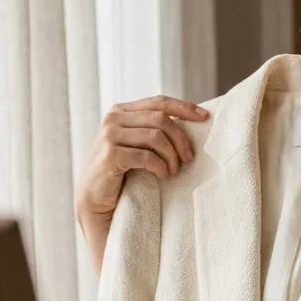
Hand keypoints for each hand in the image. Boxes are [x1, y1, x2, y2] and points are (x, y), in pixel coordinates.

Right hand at [75, 95, 208, 223]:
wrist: (94, 198)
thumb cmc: (122, 170)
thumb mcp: (136, 142)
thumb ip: (152, 128)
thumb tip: (192, 119)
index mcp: (121, 110)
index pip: (159, 102)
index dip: (184, 107)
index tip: (205, 117)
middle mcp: (113, 118)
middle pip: (161, 119)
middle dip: (181, 139)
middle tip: (188, 159)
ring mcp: (109, 135)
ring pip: (156, 137)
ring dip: (172, 156)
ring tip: (174, 170)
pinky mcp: (110, 155)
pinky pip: (146, 157)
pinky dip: (160, 166)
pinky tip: (163, 175)